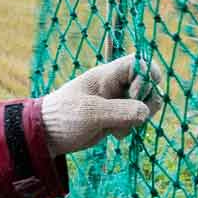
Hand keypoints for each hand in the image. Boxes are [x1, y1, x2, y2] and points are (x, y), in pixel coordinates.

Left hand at [40, 55, 165, 155]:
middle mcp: (116, 85)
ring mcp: (118, 101)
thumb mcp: (90, 113)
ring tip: (119, 128)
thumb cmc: (63, 117)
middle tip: (134, 116)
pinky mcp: (117, 116)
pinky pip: (136, 118)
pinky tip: (113, 134)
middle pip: (149, 84)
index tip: (135, 95)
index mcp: (107, 75)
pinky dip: (131, 128)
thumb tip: (145, 112)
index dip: (146, 77)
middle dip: (147, 102)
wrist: (48, 134)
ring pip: (145, 103)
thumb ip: (120, 111)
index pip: (138, 63)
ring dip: (139, 118)